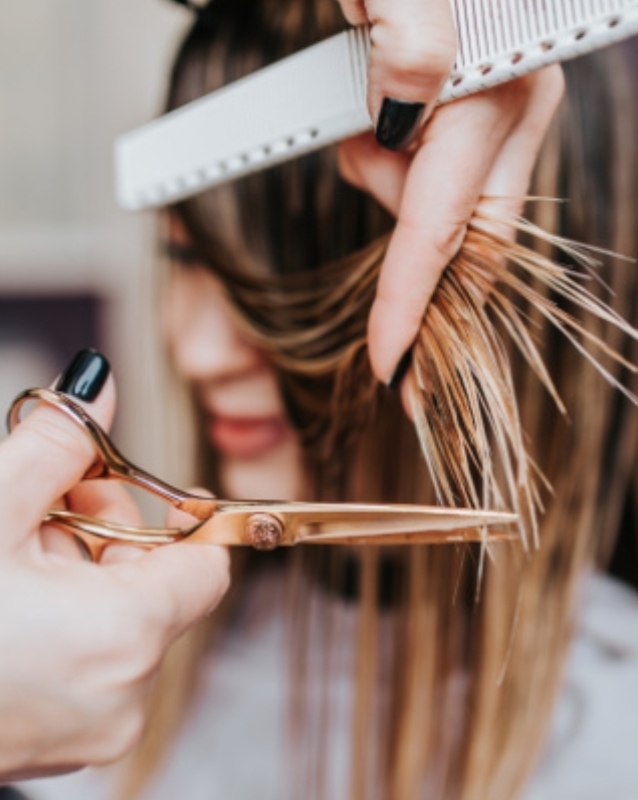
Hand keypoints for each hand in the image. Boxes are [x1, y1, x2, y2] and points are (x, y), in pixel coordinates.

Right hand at [0, 351, 228, 780]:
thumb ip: (56, 444)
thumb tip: (99, 384)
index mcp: (124, 639)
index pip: (207, 567)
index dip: (183, 518)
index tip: (146, 488)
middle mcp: (123, 699)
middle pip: (159, 588)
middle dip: (111, 532)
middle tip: (53, 499)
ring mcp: (90, 730)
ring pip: (122, 624)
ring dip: (80, 573)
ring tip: (15, 548)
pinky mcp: (56, 743)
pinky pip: (91, 662)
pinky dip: (67, 621)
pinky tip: (12, 597)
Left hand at [335, 0, 563, 389]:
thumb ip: (411, 40)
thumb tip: (406, 105)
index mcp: (494, 90)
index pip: (443, 229)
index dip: (412, 305)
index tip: (391, 368)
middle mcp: (511, 110)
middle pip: (464, 240)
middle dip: (416, 281)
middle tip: (385, 314)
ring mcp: (501, 112)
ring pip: (447, 210)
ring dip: (390, 196)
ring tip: (359, 132)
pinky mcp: (481, 111)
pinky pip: (443, 181)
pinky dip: (399, 178)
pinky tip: (379, 132)